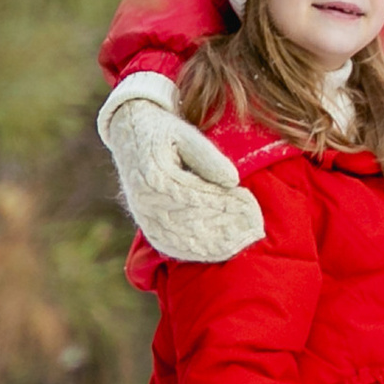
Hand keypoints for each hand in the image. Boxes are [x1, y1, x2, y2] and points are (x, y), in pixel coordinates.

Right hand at [98, 75, 264, 263]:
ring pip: (180, 239)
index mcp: (157, 176)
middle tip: (253, 232)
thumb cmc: (164, 131)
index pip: (197, 197)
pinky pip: (167, 243)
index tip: (251, 209)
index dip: (225, 206)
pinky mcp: (144, 221)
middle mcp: (146, 200)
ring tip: (240, 244)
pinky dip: (191, 251)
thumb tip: (233, 180)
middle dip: (224, 229)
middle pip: (190, 223)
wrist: (130, 133)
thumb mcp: (186, 134)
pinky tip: (213, 252)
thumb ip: (208, 157)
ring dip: (212, 246)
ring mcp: (143, 214)